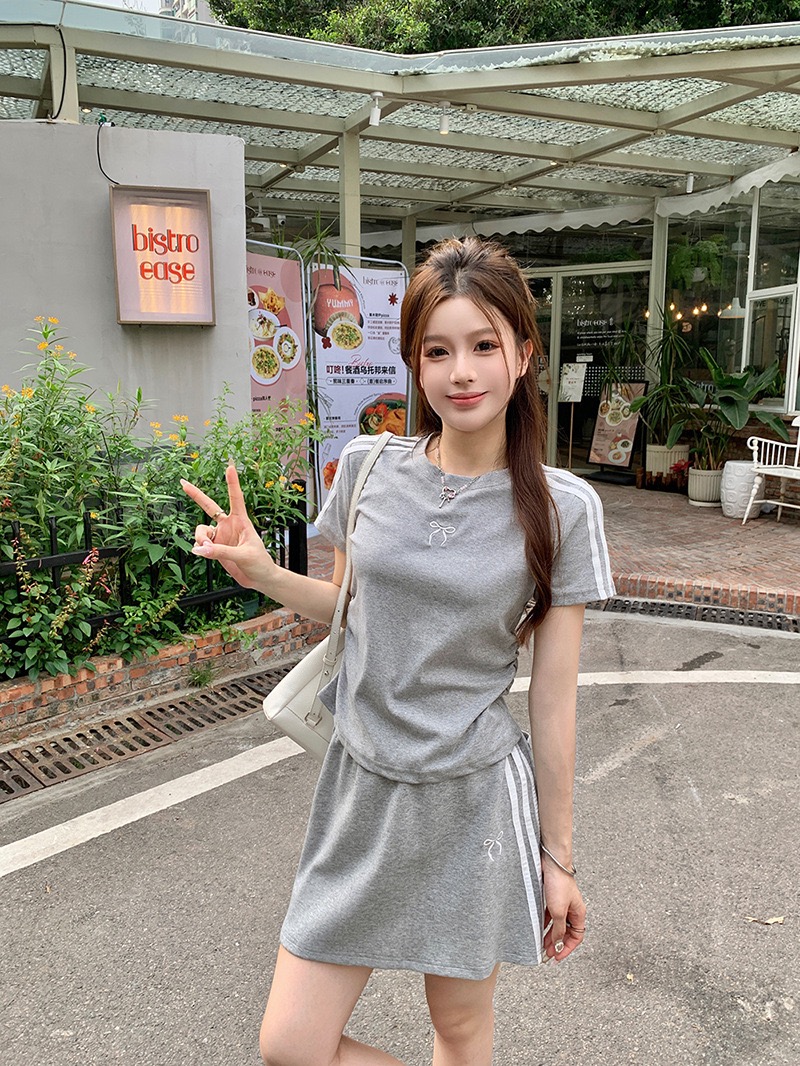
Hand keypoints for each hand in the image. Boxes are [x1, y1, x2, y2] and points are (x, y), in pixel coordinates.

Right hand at [180, 463, 277, 591]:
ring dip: (200, 538)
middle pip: (209, 506)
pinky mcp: (215, 548)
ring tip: (205, 549)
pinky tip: (203, 553)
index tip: (230, 467)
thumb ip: (221, 552)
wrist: (259, 578)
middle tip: (182, 482)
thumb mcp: (243, 556)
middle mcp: (229, 525)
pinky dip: (200, 548)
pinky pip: (201, 544)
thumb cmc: (259, 563)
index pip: (236, 498)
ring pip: (201, 531)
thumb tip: (199, 549)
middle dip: (196, 495)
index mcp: (242, 521)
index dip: (232, 483)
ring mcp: (221, 536)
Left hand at [542, 864, 585, 962]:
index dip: (568, 948)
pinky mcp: (552, 898)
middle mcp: (572, 909)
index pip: (576, 937)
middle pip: (566, 932)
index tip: (558, 957)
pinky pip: (550, 916)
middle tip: (547, 953)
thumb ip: (559, 929)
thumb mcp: (558, 911)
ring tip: (541, 944)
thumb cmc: (559, 883)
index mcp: (578, 914)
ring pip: (557, 925)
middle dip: (557, 944)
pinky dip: (545, 923)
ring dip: (550, 935)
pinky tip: (538, 928)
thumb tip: (558, 943)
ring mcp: (562, 903)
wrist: (552, 863)